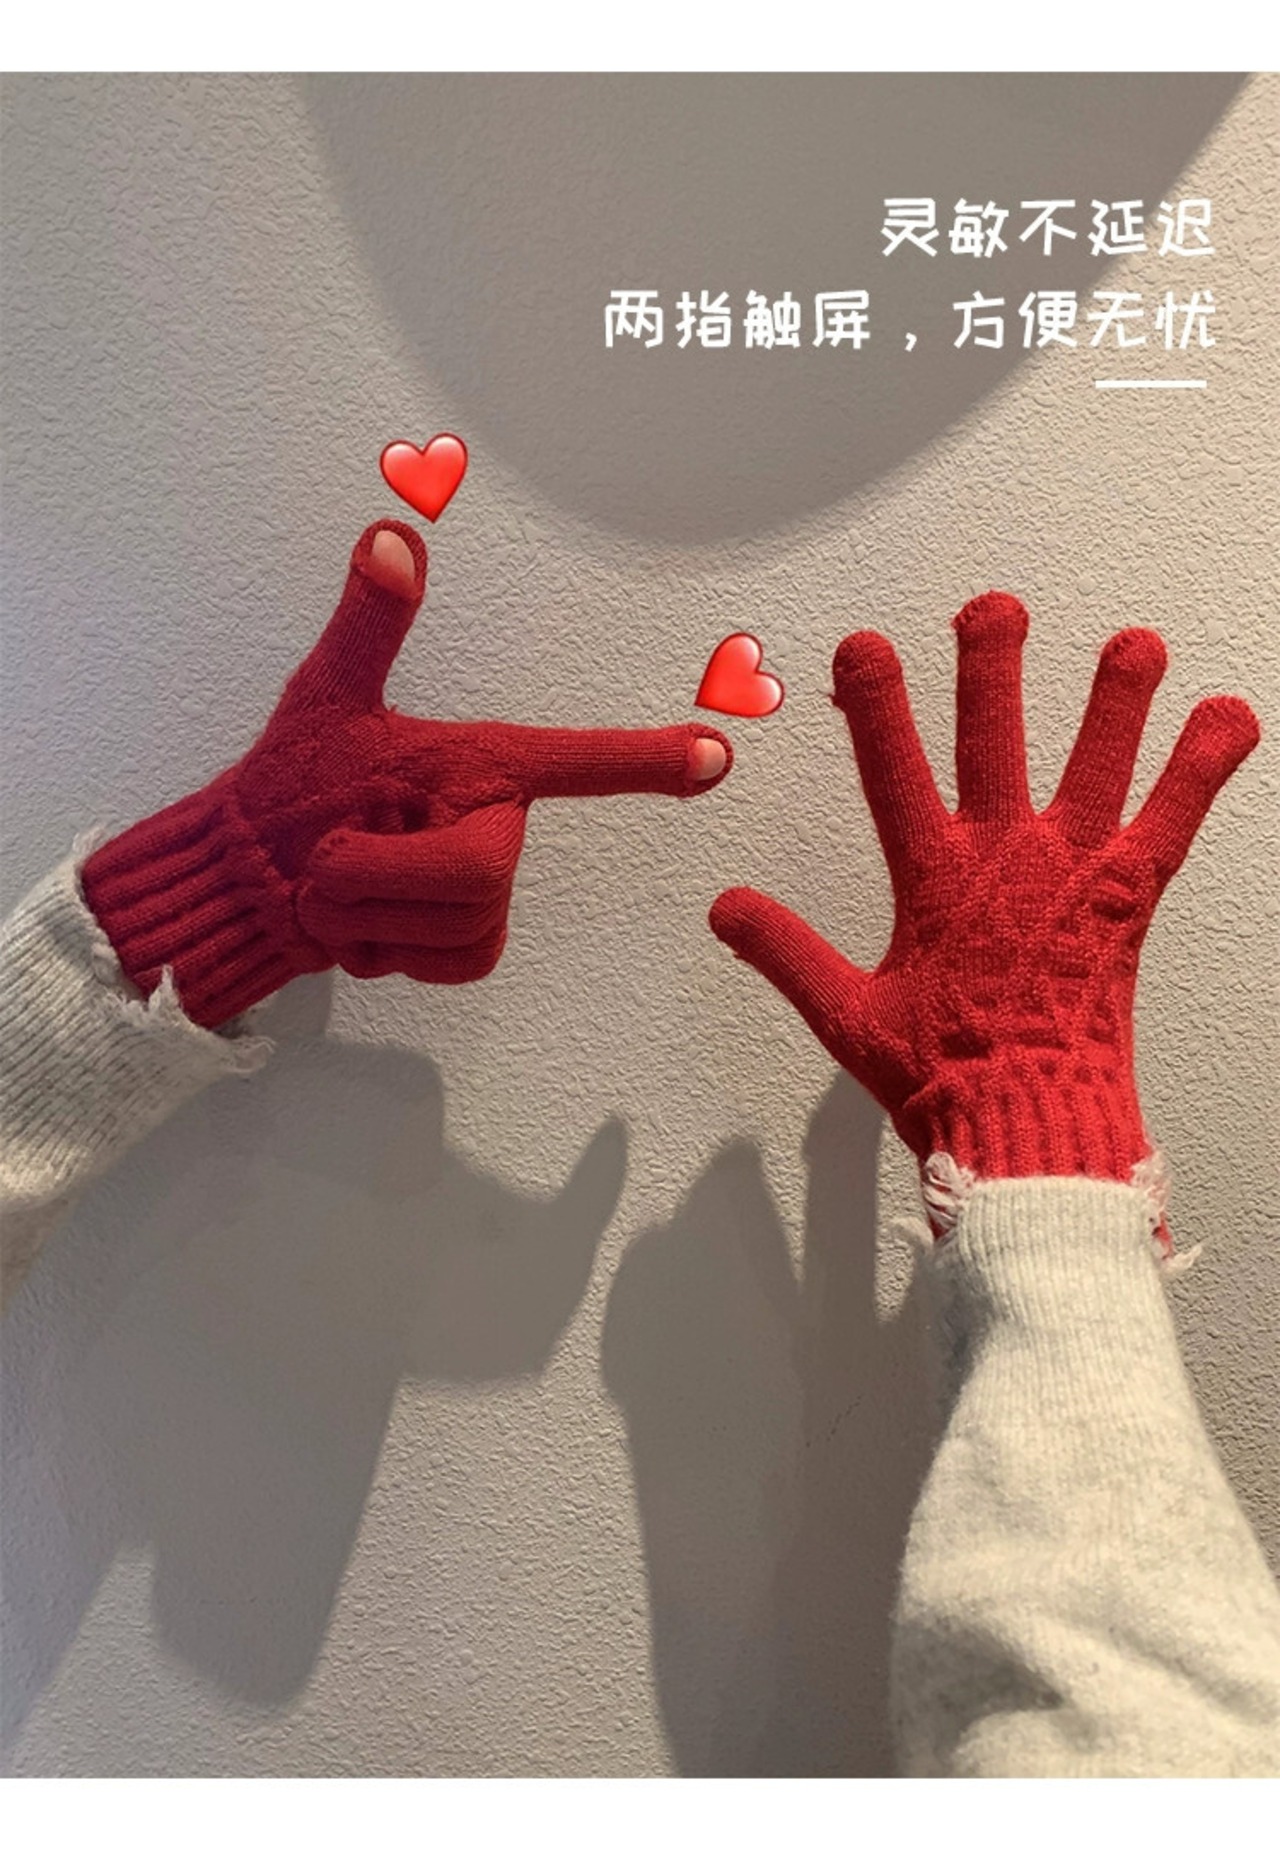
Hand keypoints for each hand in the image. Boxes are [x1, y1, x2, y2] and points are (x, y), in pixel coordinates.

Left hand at [82, 520, 731, 1028]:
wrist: (254, 875)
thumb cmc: (294, 782)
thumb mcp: (324, 697)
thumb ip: (368, 622)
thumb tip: (389, 535)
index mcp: (480, 761)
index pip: (577, 760)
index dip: (644, 759)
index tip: (716, 756)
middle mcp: (496, 823)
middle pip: (480, 873)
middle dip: (385, 875)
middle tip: (325, 864)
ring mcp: (485, 889)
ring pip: (461, 922)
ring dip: (370, 915)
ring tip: (334, 891)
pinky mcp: (466, 944)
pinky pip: (453, 963)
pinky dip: (388, 953)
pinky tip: (358, 929)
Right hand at [710, 592, 1258, 1194]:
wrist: (1030, 1123)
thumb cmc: (944, 1077)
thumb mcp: (845, 1015)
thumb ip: (785, 952)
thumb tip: (727, 909)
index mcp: (931, 880)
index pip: (891, 770)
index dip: (876, 704)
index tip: (866, 648)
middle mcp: (1004, 860)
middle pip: (994, 740)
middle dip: (991, 668)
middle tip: (994, 610)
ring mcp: (1070, 873)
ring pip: (1095, 764)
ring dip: (1114, 701)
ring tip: (1132, 644)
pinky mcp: (1125, 899)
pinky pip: (1173, 820)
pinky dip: (1201, 768)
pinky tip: (1227, 718)